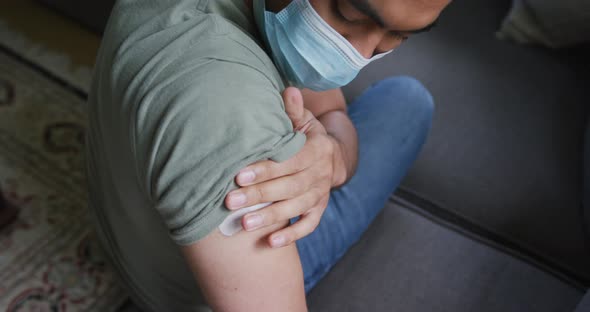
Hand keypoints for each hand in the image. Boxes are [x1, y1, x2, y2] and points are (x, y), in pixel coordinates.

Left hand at [224, 87, 343, 247]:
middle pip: (289, 187)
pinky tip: (271, 242)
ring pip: (296, 207)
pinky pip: (309, 225)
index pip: (291, 161)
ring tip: (244, 224)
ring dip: (271, 217)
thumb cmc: (308, 135)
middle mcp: (321, 173)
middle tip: (230, 202)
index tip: (239, 175)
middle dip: (259, 195)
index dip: (266, 169)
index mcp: (317, 149)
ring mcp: (321, 194)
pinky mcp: (319, 209)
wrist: (334, 156)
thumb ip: (293, 110)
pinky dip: (292, 234)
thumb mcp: (304, 120)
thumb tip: (288, 90)